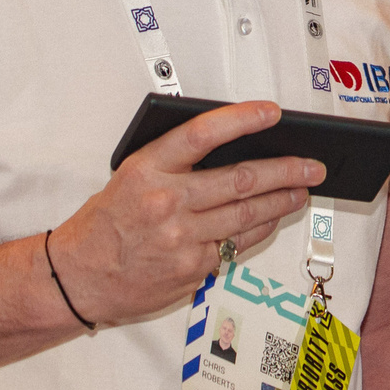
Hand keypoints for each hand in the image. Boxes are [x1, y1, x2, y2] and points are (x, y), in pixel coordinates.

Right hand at [48, 100, 322, 325]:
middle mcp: (166, 202)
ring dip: (284, 201)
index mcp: (147, 169)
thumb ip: (175, 163)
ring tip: (302, 190)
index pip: (202, 134)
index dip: (241, 119)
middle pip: (242, 179)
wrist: (77, 277)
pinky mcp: (193, 267)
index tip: (271, 112)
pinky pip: (239, 244)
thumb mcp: (130, 177)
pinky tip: (273, 219)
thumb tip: (233, 147)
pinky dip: (260, 229)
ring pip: (249, 214)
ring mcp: (182, 238)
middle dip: (287, 170)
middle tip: (313, 164)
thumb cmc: (106, 223)